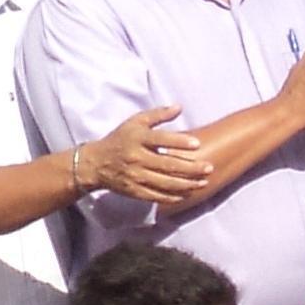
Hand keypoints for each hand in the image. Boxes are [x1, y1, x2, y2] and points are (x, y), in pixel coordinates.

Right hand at [81, 106, 209, 206]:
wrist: (95, 163)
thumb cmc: (120, 139)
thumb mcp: (135, 122)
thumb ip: (157, 114)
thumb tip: (179, 107)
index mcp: (137, 138)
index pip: (160, 139)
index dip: (179, 141)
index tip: (197, 144)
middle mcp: (136, 158)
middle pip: (167, 164)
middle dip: (190, 168)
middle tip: (209, 167)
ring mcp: (135, 176)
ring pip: (165, 183)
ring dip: (187, 184)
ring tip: (204, 182)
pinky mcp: (134, 190)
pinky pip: (156, 196)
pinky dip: (173, 197)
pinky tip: (187, 194)